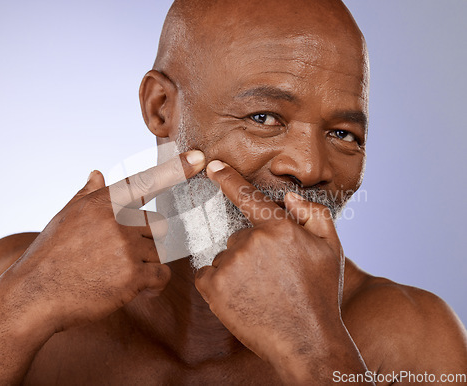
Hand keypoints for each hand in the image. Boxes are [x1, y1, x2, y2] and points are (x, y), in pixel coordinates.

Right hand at [4, 150, 204, 331]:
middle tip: (120, 256)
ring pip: (160, 251)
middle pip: (159, 225)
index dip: (175, 169)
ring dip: (146, 264)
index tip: (198, 157)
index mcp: (104, 202)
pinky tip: (136, 288)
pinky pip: (162, 274)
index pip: (145, 181)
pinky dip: (154, 283)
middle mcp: (119, 220)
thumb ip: (88, 194)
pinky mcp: (133, 275)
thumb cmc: (50, 254)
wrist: (36, 294)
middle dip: (147, 241)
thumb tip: (97, 173)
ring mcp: (127, 246)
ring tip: (118, 273)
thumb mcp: (66, 216)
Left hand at [195, 160, 366, 382]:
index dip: (227, 178)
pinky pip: (208, 274)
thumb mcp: (332, 250)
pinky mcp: (213, 287)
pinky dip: (219, 283)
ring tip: (262, 292)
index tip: (212, 165)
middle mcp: (250, 241)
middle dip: (253, 251)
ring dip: (238, 269)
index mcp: (279, 228)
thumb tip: (290, 197)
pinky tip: (242, 298)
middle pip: (240, 236)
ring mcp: (229, 264)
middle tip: (274, 277)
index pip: (247, 196)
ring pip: (226, 256)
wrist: (306, 342)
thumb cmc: (321, 295)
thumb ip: (313, 215)